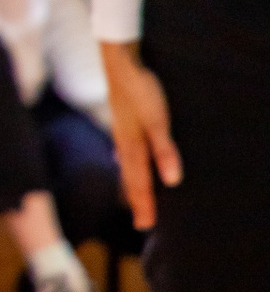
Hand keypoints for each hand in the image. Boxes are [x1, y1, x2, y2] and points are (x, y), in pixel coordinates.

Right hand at [102, 40, 180, 230]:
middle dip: (137, 201)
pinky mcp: (123, 125)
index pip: (138, 183)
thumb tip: (171, 180)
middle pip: (131, 179)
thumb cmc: (141, 92)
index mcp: (132, 147)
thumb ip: (164, 150)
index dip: (143, 205)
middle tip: (141, 224)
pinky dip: (129, 168)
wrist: (121, 65)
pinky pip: (126, 155)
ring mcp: (122, 134)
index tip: (145, 226)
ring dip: (133, 186)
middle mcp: (124, 144)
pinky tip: (125, 165)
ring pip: (128, 168)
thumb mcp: (158, 120)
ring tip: (135, 200)